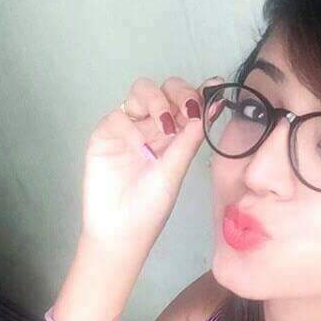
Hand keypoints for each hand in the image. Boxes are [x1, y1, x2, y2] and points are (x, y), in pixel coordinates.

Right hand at [80, 74, 223, 252]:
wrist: (119, 231)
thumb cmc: (150, 208)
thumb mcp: (175, 171)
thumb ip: (190, 139)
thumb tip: (212, 107)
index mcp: (174, 138)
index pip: (187, 105)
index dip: (200, 93)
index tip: (214, 88)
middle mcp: (152, 128)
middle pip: (166, 90)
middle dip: (180, 92)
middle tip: (188, 110)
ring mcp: (129, 129)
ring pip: (142, 91)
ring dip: (158, 100)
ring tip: (165, 124)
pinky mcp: (106, 134)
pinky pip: (119, 114)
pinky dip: (133, 124)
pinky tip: (140, 146)